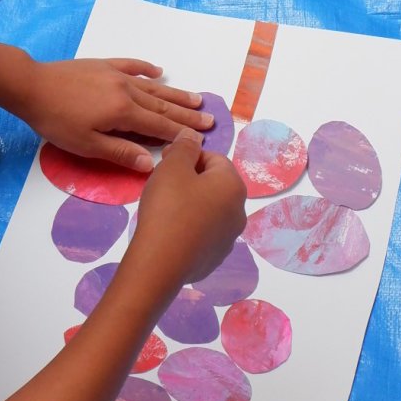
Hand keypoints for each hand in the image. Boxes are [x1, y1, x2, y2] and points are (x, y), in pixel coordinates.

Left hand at [20, 56, 212, 170]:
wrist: (32, 86)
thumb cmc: (56, 120)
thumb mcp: (86, 145)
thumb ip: (120, 153)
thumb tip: (152, 163)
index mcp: (123, 112)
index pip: (159, 126)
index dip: (181, 133)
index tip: (202, 138)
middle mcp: (126, 90)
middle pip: (161, 105)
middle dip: (186, 113)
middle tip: (210, 118)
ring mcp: (115, 75)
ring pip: (152, 86)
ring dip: (175, 93)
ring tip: (196, 97)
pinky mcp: (103, 65)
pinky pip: (131, 65)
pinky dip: (146, 69)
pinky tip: (158, 71)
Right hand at [121, 133, 245, 295]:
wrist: (161, 262)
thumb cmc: (168, 208)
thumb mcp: (172, 167)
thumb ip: (184, 147)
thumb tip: (194, 138)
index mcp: (233, 185)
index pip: (214, 159)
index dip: (188, 156)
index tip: (165, 162)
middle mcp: (239, 211)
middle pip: (214, 185)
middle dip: (190, 180)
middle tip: (163, 184)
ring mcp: (229, 238)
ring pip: (210, 210)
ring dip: (192, 204)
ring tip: (165, 209)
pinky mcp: (216, 258)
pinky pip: (204, 233)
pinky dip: (190, 227)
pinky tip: (171, 232)